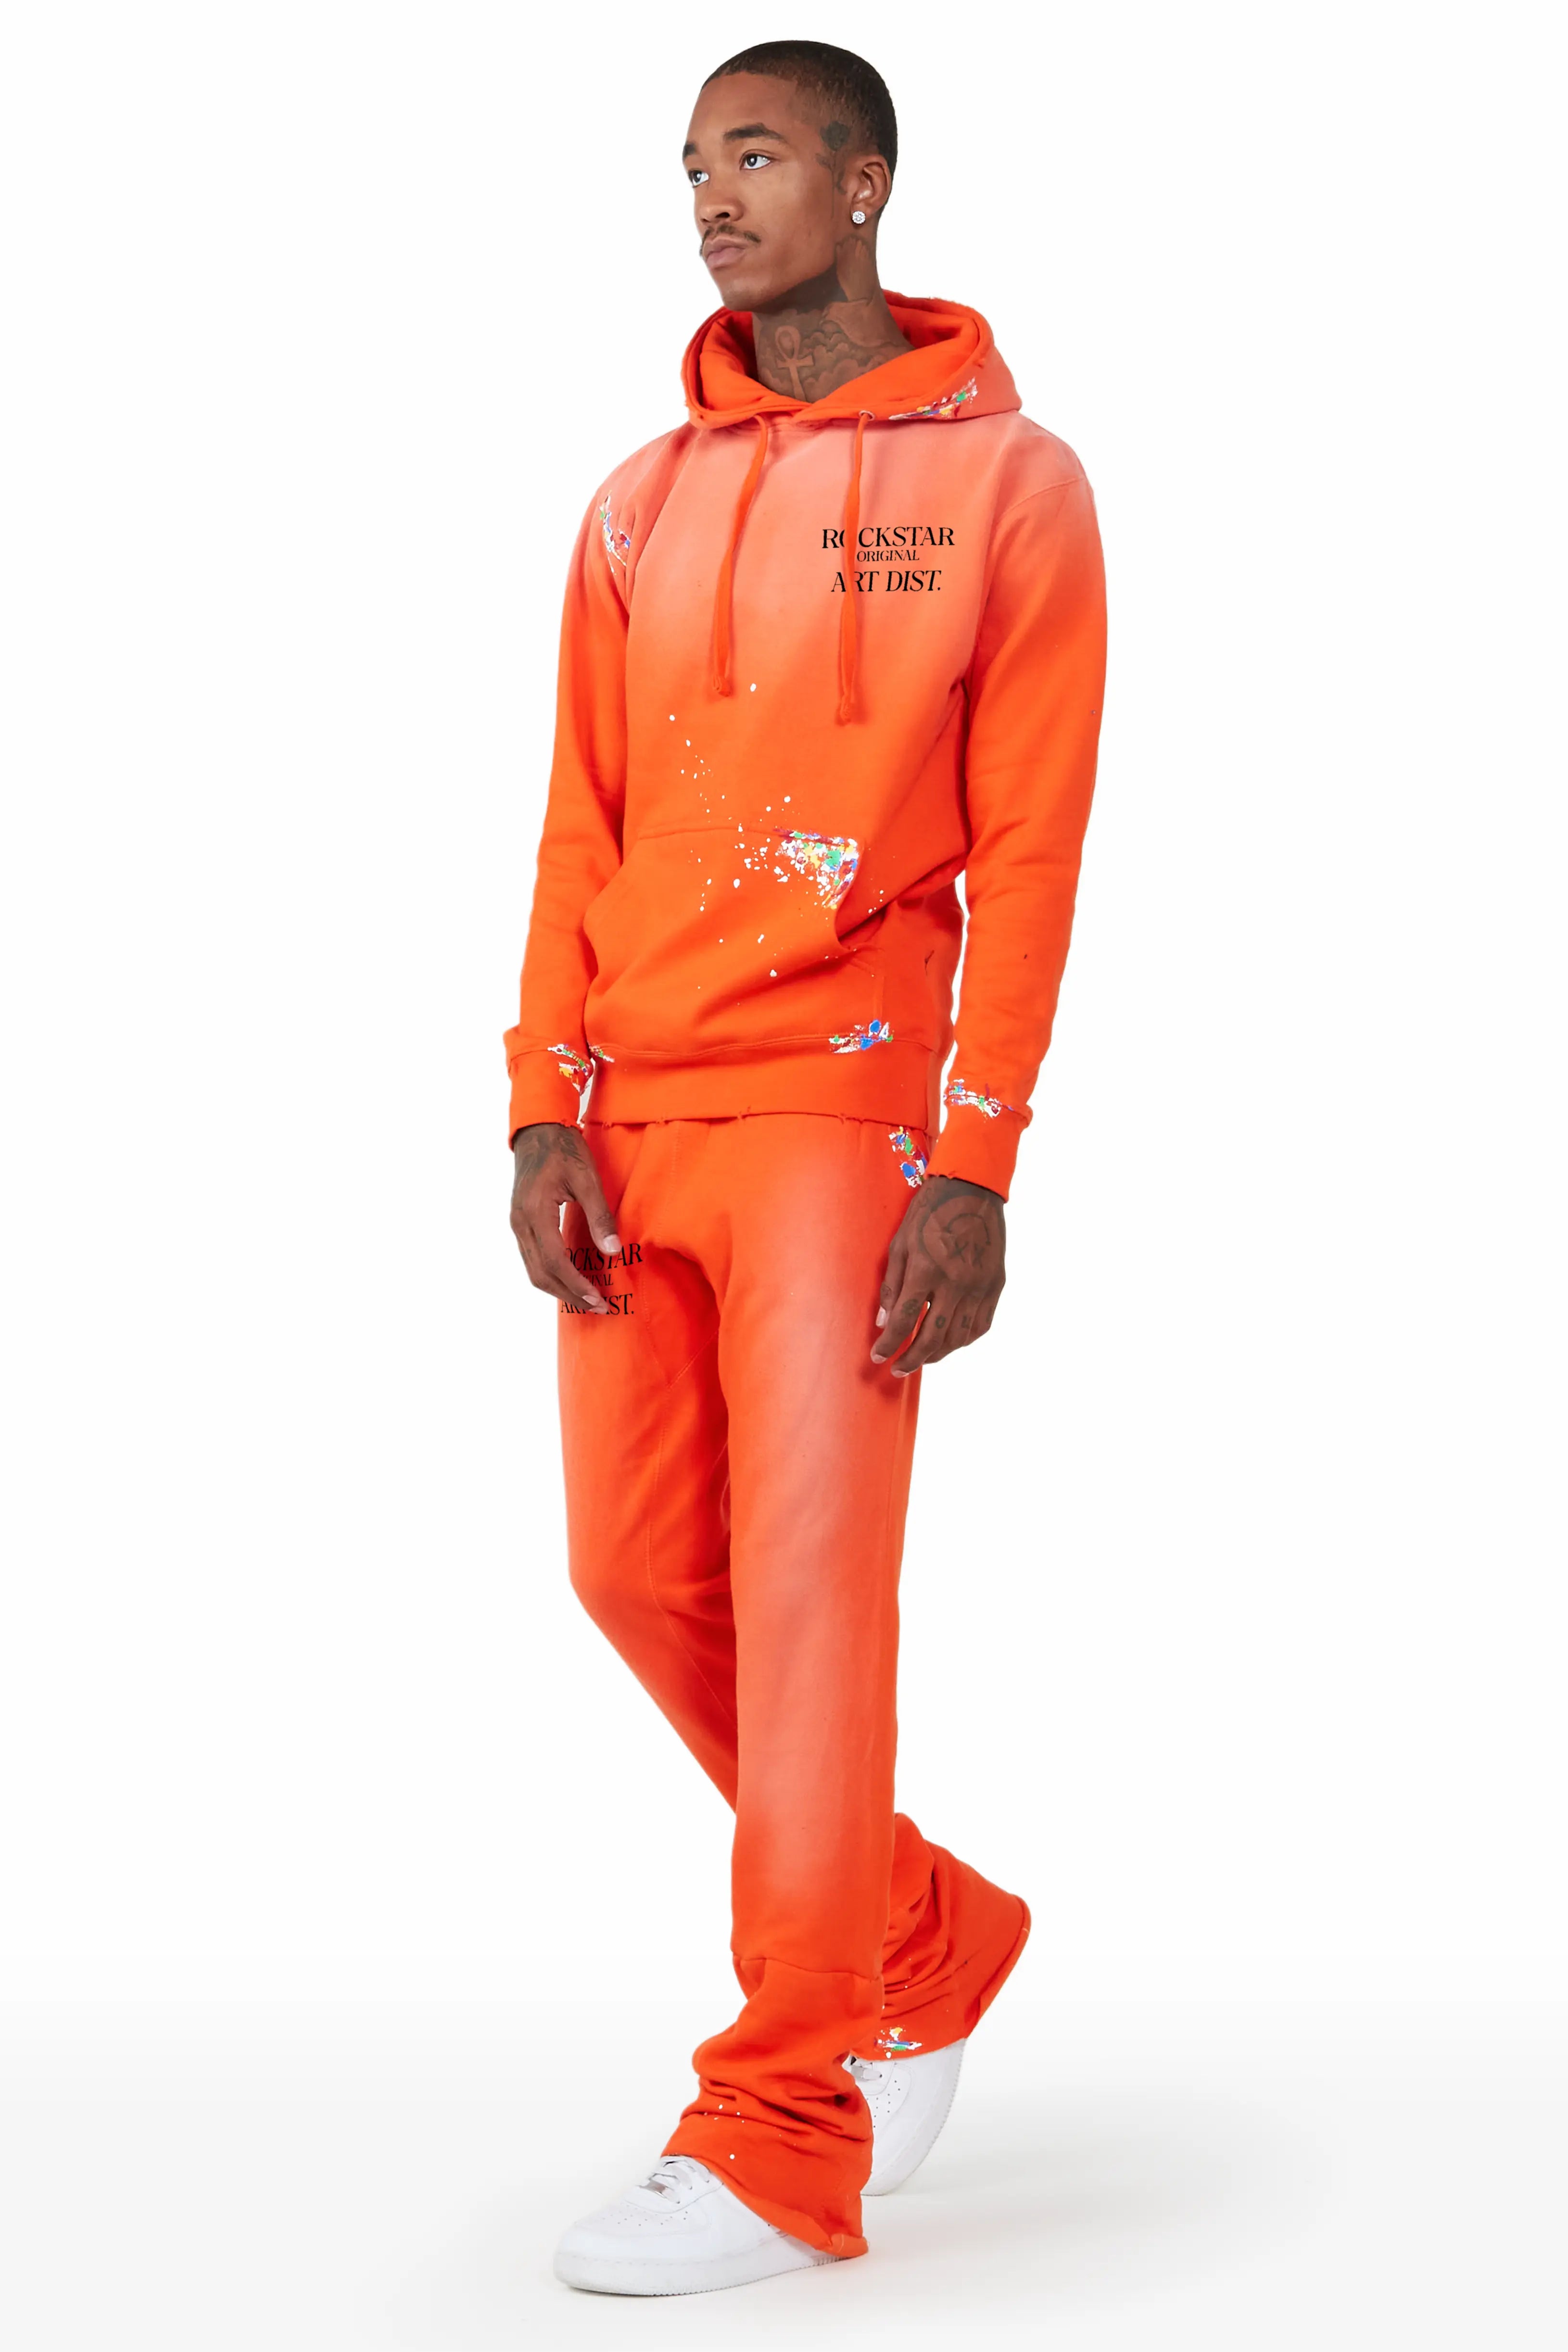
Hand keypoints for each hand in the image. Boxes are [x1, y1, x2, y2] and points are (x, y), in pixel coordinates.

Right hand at [510, 1123, 619, 1313]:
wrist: (538, 1130)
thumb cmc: (564, 1149)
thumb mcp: (587, 1178)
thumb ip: (599, 1215)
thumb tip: (612, 1252)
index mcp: (535, 1213)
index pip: (554, 1262)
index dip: (576, 1285)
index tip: (598, 1299)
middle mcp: (520, 1223)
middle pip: (540, 1274)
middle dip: (569, 1294)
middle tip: (598, 1307)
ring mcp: (517, 1224)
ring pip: (533, 1270)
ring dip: (559, 1288)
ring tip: (587, 1298)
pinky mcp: (521, 1222)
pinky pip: (533, 1258)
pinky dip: (551, 1274)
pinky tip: (572, 1278)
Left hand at [871, 1176, 1005, 1375]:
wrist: (972, 1189)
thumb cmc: (928, 1213)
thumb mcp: (900, 1244)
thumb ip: (892, 1285)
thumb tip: (884, 1322)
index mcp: (926, 1270)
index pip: (905, 1321)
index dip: (890, 1344)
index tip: (879, 1356)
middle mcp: (955, 1283)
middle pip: (933, 1337)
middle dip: (912, 1359)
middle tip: (898, 1369)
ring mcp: (979, 1286)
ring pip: (959, 1337)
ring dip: (938, 1353)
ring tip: (922, 1357)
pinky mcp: (995, 1285)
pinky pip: (981, 1325)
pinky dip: (964, 1340)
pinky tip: (950, 1342)